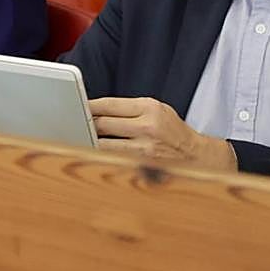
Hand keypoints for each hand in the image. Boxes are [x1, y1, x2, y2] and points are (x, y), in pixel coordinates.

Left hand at [90, 96, 236, 171]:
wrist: (195, 155)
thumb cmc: (171, 129)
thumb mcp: (156, 109)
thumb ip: (129, 108)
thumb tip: (97, 109)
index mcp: (149, 107)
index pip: (109, 104)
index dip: (89, 105)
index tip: (77, 105)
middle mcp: (147, 126)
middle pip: (102, 123)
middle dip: (86, 123)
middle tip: (74, 122)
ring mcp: (144, 148)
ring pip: (103, 143)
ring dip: (90, 141)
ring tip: (81, 137)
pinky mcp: (141, 166)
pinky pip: (112, 159)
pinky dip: (101, 155)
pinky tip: (94, 152)